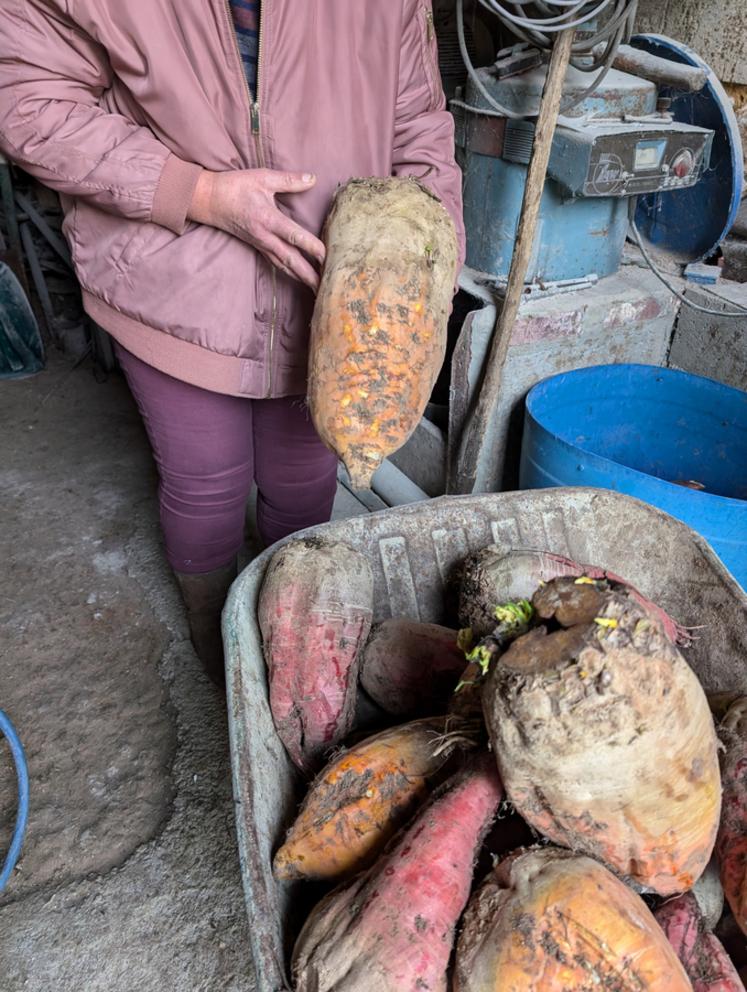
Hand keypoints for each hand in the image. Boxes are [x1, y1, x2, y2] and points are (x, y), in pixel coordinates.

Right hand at [188, 168, 324, 291]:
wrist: (209, 201)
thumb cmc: (235, 187)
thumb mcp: (262, 178)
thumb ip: (289, 180)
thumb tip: (313, 179)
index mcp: (268, 220)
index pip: (294, 236)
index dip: (311, 247)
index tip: (327, 256)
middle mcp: (265, 237)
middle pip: (291, 260)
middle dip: (309, 275)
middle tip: (326, 286)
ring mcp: (261, 245)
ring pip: (284, 266)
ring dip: (301, 278)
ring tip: (317, 289)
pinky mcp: (258, 247)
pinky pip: (277, 264)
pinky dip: (290, 273)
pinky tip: (300, 279)